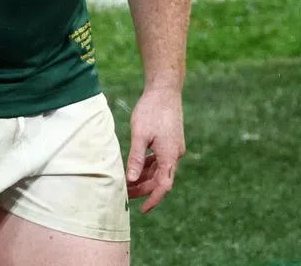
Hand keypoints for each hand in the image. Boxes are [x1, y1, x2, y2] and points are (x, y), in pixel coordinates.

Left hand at [124, 87, 184, 212]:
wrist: (165, 89)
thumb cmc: (151, 110)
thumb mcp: (140, 135)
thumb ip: (136, 158)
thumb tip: (131, 179)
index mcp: (169, 155)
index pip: (164, 186)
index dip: (153, 200)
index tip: (143, 210)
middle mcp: (174, 154)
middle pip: (161, 179)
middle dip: (144, 189)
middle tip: (126, 194)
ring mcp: (173, 147)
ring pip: (160, 170)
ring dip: (145, 177)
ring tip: (128, 182)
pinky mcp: (170, 141)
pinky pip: (160, 160)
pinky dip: (149, 166)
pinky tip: (136, 167)